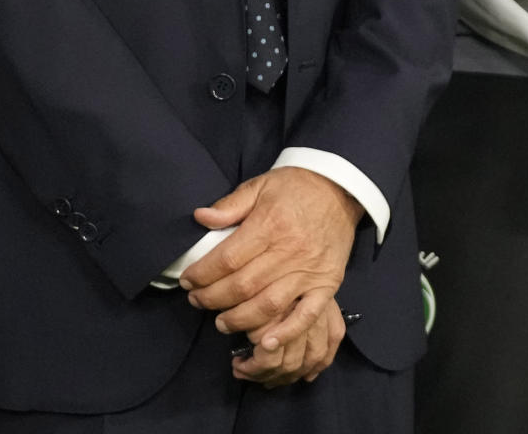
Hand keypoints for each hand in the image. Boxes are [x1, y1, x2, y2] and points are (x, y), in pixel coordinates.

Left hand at [179, 167, 361, 368]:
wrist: (339, 190)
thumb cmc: (295, 187)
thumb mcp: (260, 185)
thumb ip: (230, 205)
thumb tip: (200, 217)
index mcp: (270, 224)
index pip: (228, 258)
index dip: (204, 273)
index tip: (187, 280)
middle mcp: (289, 251)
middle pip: (244, 285)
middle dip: (214, 298)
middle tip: (196, 301)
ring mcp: (309, 272)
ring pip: (269, 305)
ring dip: (240, 319)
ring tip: (221, 322)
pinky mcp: (327, 286)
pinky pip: (306, 316)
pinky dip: (285, 332)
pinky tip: (264, 342)